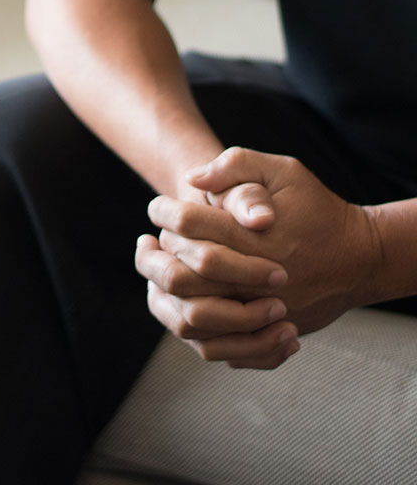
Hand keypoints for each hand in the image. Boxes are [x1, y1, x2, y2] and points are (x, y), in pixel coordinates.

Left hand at [161, 147, 382, 333]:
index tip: (156, 207)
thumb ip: (237, 166)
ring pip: (190, 315)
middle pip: (180, 274)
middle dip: (155, 256)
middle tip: (148, 243)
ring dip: (164, 293)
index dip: (163, 212)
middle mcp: (254, 278)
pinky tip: (177, 300)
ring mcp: (259, 312)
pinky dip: (186, 324)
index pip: (187, 224)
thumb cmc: (316, 209)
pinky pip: (212, 343)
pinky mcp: (264, 334)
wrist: (359, 258)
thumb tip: (193, 178)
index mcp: (254, 236)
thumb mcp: (283, 172)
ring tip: (157, 271)